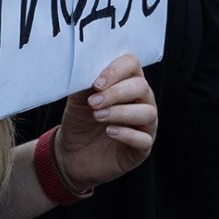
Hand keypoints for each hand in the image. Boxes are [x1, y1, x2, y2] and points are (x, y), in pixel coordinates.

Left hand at [54, 55, 156, 190]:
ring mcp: (145, 125)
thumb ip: (85, 83)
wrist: (71, 154)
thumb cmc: (79, 121)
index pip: (131, 64)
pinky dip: (127, 134)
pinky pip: (144, 139)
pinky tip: (109, 132)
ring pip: (147, 112)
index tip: (96, 83)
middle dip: (116, 93)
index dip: (116, 70)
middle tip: (93, 102)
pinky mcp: (142, 148)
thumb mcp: (77, 99)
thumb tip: (88, 70)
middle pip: (141, 86)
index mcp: (126, 82)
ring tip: (97, 116)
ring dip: (121, 112)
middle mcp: (141, 101)